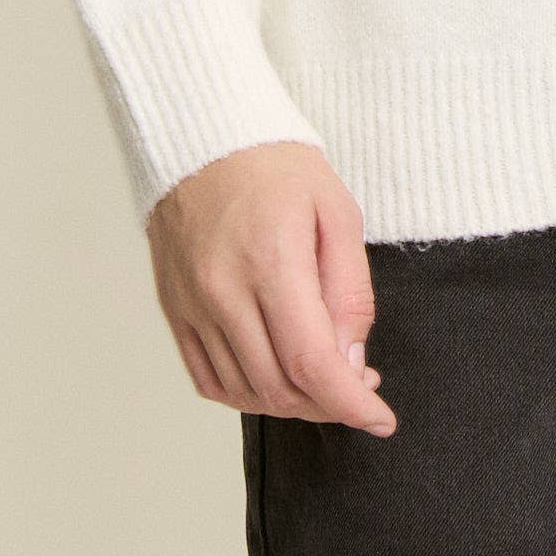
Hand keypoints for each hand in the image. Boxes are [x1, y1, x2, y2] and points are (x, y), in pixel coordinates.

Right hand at [146, 140, 396, 435]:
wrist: (203, 136)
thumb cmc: (278, 167)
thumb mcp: (337, 212)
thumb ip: (350, 292)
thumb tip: (352, 364)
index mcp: (270, 260)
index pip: (310, 361)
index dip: (350, 404)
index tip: (381, 419)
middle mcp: (222, 289)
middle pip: (279, 387)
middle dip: (330, 405)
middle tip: (361, 387)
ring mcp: (191, 303)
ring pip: (245, 391)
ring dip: (292, 403)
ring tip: (325, 378)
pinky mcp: (174, 309)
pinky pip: (209, 379)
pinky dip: (248, 394)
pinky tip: (277, 376)